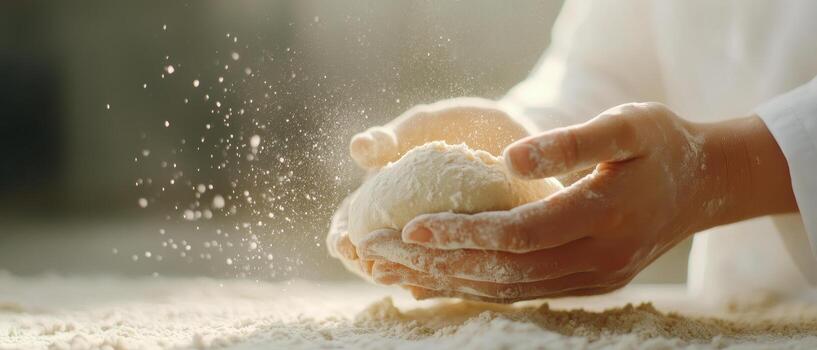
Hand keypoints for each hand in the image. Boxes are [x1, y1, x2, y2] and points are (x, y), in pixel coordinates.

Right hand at [328, 97, 534, 277]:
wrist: (521, 137)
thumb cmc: (465, 125)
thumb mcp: (429, 123)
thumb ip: (395, 136)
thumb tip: (357, 149)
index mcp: (387, 196)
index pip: (352, 223)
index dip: (342, 236)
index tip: (344, 241)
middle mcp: (409, 227)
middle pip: (377, 257)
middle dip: (368, 266)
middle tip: (369, 266)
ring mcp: (443, 243)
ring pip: (415, 272)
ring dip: (405, 277)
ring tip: (404, 280)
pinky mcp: (478, 253)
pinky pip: (458, 273)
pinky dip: (445, 281)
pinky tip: (440, 284)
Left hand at [362, 102, 796, 301]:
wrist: (705, 184)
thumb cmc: (663, 145)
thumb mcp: (629, 125)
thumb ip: (573, 142)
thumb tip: (510, 161)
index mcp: (604, 216)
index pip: (519, 233)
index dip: (463, 232)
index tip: (411, 227)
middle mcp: (597, 259)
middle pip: (505, 270)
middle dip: (440, 263)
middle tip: (383, 255)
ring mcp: (594, 279)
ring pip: (511, 290)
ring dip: (451, 282)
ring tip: (398, 273)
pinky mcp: (589, 285)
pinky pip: (525, 293)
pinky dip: (480, 289)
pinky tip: (442, 283)